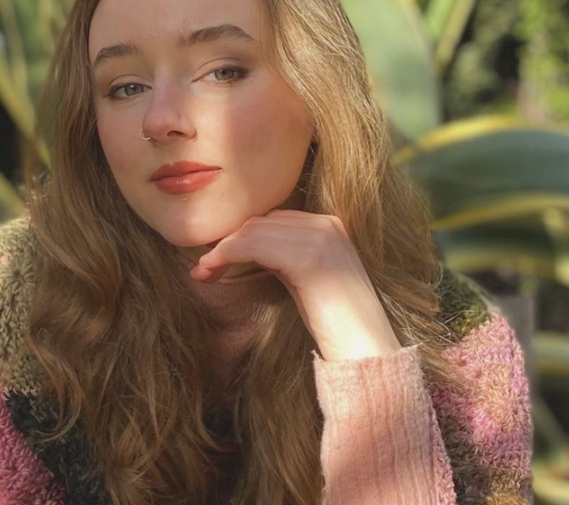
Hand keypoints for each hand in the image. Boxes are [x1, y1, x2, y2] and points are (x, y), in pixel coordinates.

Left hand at [190, 209, 401, 360]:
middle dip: (228, 243)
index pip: (273, 219)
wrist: (364, 349)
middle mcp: (327, 225)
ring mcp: (320, 239)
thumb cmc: (333, 323)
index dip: (241, 237)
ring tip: (203, 272)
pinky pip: (254, 246)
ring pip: (253, 231)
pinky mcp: (309, 258)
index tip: (216, 259)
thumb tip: (247, 247)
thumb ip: (286, 256)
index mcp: (330, 225)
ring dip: (221, 251)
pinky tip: (212, 271)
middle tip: (204, 268)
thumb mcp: (307, 279)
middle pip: (261, 222)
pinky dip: (227, 255)